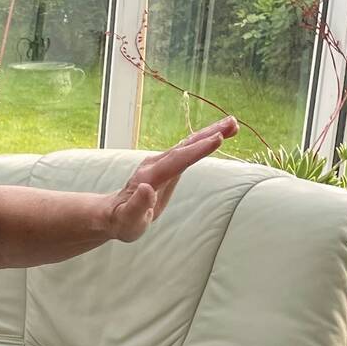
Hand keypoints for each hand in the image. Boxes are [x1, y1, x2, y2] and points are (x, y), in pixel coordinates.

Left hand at [105, 116, 237, 241]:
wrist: (114, 214)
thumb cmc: (123, 221)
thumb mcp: (128, 220)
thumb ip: (137, 206)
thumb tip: (147, 188)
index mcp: (149, 177)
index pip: (176, 161)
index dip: (196, 150)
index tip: (216, 139)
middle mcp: (155, 165)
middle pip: (184, 147)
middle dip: (207, 135)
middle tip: (232, 124)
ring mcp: (161, 162)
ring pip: (187, 144)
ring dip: (210, 133)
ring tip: (232, 124)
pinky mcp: (167, 164)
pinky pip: (188, 150)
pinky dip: (204, 140)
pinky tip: (219, 134)